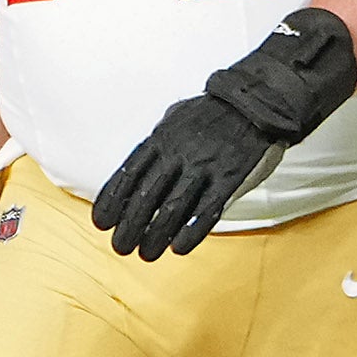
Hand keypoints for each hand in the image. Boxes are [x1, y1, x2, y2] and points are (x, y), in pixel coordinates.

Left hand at [88, 10, 356, 258]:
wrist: (255, 101)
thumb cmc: (210, 113)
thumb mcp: (174, 118)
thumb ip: (155, 143)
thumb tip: (135, 166)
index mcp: (160, 139)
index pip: (127, 175)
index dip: (111, 202)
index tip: (101, 223)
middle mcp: (177, 154)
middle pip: (145, 197)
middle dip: (129, 226)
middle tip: (121, 247)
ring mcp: (204, 166)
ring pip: (173, 208)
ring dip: (155, 235)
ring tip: (146, 254)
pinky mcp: (230, 178)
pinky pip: (207, 210)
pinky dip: (191, 232)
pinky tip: (179, 249)